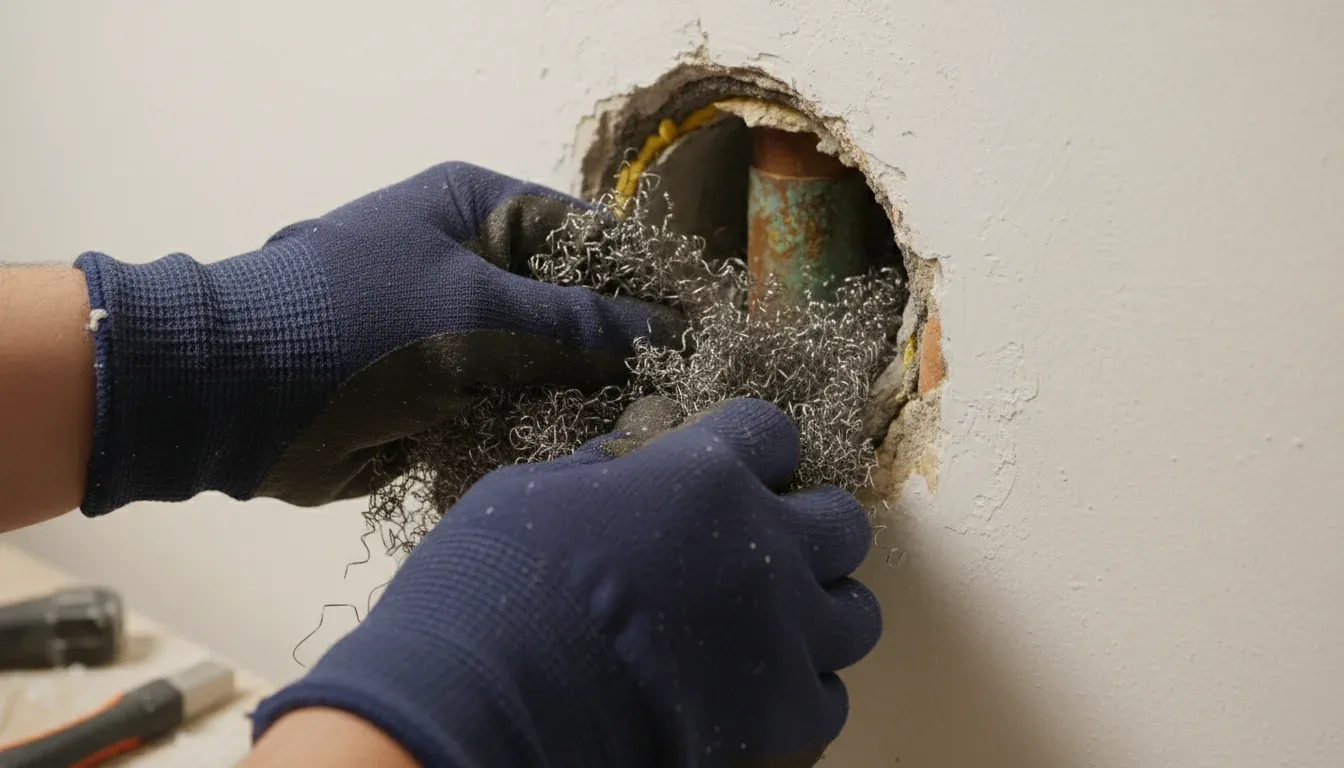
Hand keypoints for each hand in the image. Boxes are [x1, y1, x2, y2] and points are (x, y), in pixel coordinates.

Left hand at [74, 163, 680, 514]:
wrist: (228, 401)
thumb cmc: (353, 328)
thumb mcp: (474, 314)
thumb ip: (577, 325)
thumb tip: (670, 334)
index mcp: (481, 212)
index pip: (594, 241)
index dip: (653, 286)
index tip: (711, 333)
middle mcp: (476, 268)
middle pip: (578, 310)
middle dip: (625, 354)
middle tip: (687, 400)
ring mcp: (459, 337)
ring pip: (551, 370)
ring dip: (588, 404)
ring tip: (650, 439)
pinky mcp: (444, 399)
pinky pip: (514, 415)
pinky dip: (543, 438)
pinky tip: (588, 465)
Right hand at [251, 398, 881, 766]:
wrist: (496, 703)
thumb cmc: (497, 586)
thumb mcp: (533, 496)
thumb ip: (599, 475)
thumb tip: (625, 463)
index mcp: (705, 476)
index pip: (771, 431)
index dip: (752, 449)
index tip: (731, 469)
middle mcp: (763, 546)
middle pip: (842, 521)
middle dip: (809, 528)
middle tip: (761, 550)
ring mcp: (783, 632)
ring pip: (858, 612)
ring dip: (821, 611)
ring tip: (775, 626)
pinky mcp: (782, 714)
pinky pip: (831, 696)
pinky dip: (800, 692)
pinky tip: (754, 691)